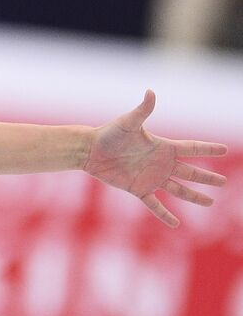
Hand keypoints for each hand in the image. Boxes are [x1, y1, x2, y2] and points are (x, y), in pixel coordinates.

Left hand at [82, 90, 227, 227]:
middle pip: (190, 172)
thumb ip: (143, 110)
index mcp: (163, 147)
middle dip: (207, 177)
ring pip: (178, 189)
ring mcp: (151, 178)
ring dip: (194, 196)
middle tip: (223, 182)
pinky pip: (155, 205)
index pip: (191, 148)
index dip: (208, 149)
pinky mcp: (138, 189)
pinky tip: (176, 224)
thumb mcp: (128, 122)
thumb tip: (150, 91)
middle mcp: (160, 163)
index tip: (225, 149)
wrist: (90, 150)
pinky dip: (165, 215)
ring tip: (210, 202)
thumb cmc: (109, 133)